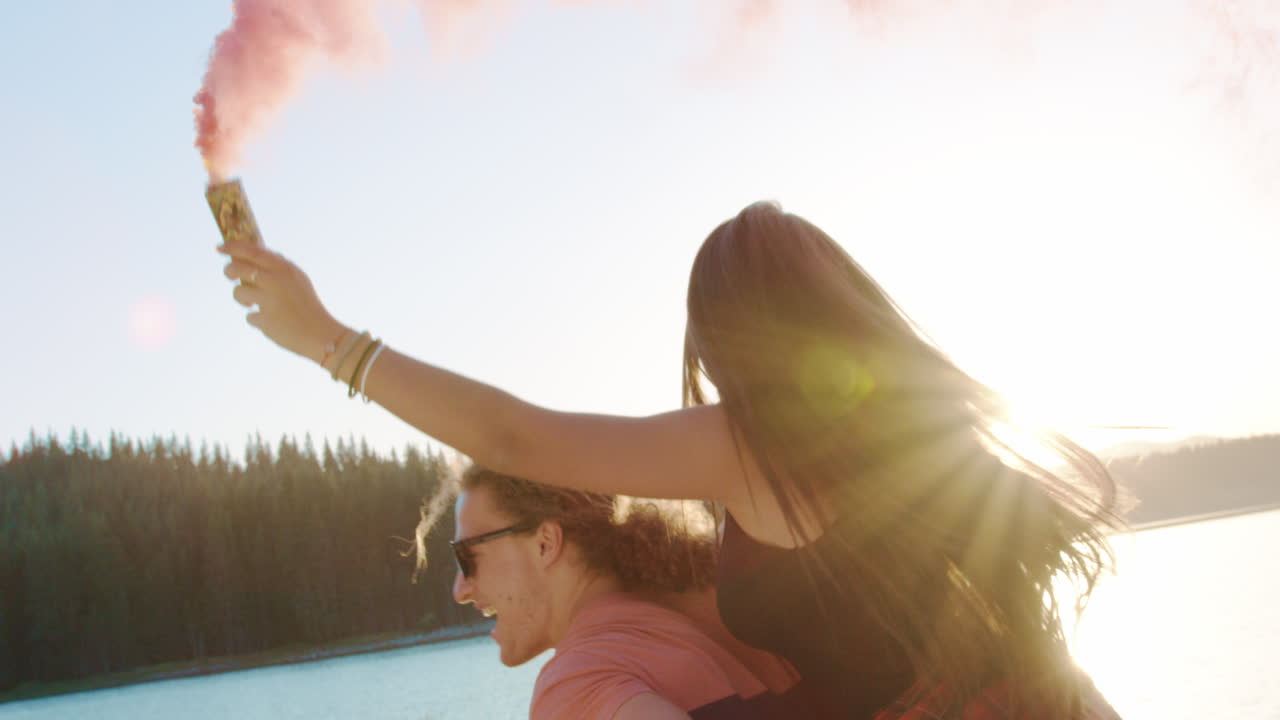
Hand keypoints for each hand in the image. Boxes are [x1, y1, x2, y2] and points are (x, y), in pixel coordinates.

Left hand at [217, 243, 347, 364]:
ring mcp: (268, 300)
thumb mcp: (298, 279)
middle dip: (229, 271)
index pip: (251, 251)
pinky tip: (272, 323)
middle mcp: (274, 280)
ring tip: (255, 305)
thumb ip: (277, 268)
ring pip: (238, 293)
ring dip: (243, 299)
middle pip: (236, 268)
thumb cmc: (308, 305)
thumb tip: (249, 258)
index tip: (219, 247)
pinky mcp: (263, 320)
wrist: (321, 334)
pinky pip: (249, 316)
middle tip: (231, 276)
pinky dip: (258, 319)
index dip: (231, 247)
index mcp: (284, 268)